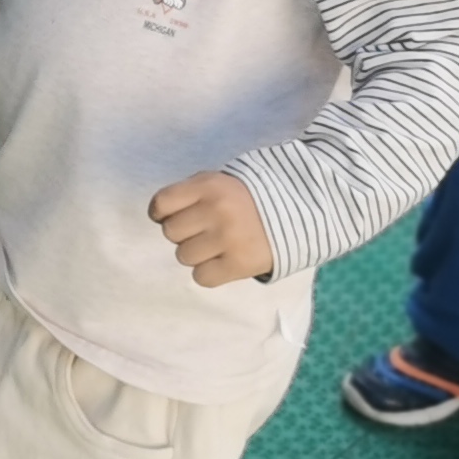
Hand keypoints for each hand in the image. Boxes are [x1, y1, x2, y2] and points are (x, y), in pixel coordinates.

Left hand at [148, 171, 274, 286]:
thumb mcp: (220, 182)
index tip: (172, 216)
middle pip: (171, 232)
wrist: (298, 211)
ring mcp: (227, 238)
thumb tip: (160, 215)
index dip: (161, 213)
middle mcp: (216, 210)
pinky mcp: (239, 264)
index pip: (162, 203)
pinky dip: (209, 272)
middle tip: (204, 230)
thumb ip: (191, 193)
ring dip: (197, 253)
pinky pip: (201, 277)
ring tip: (217, 245)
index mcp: (208, 185)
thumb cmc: (248, 197)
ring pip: (184, 256)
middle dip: (184, 233)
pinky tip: (223, 261)